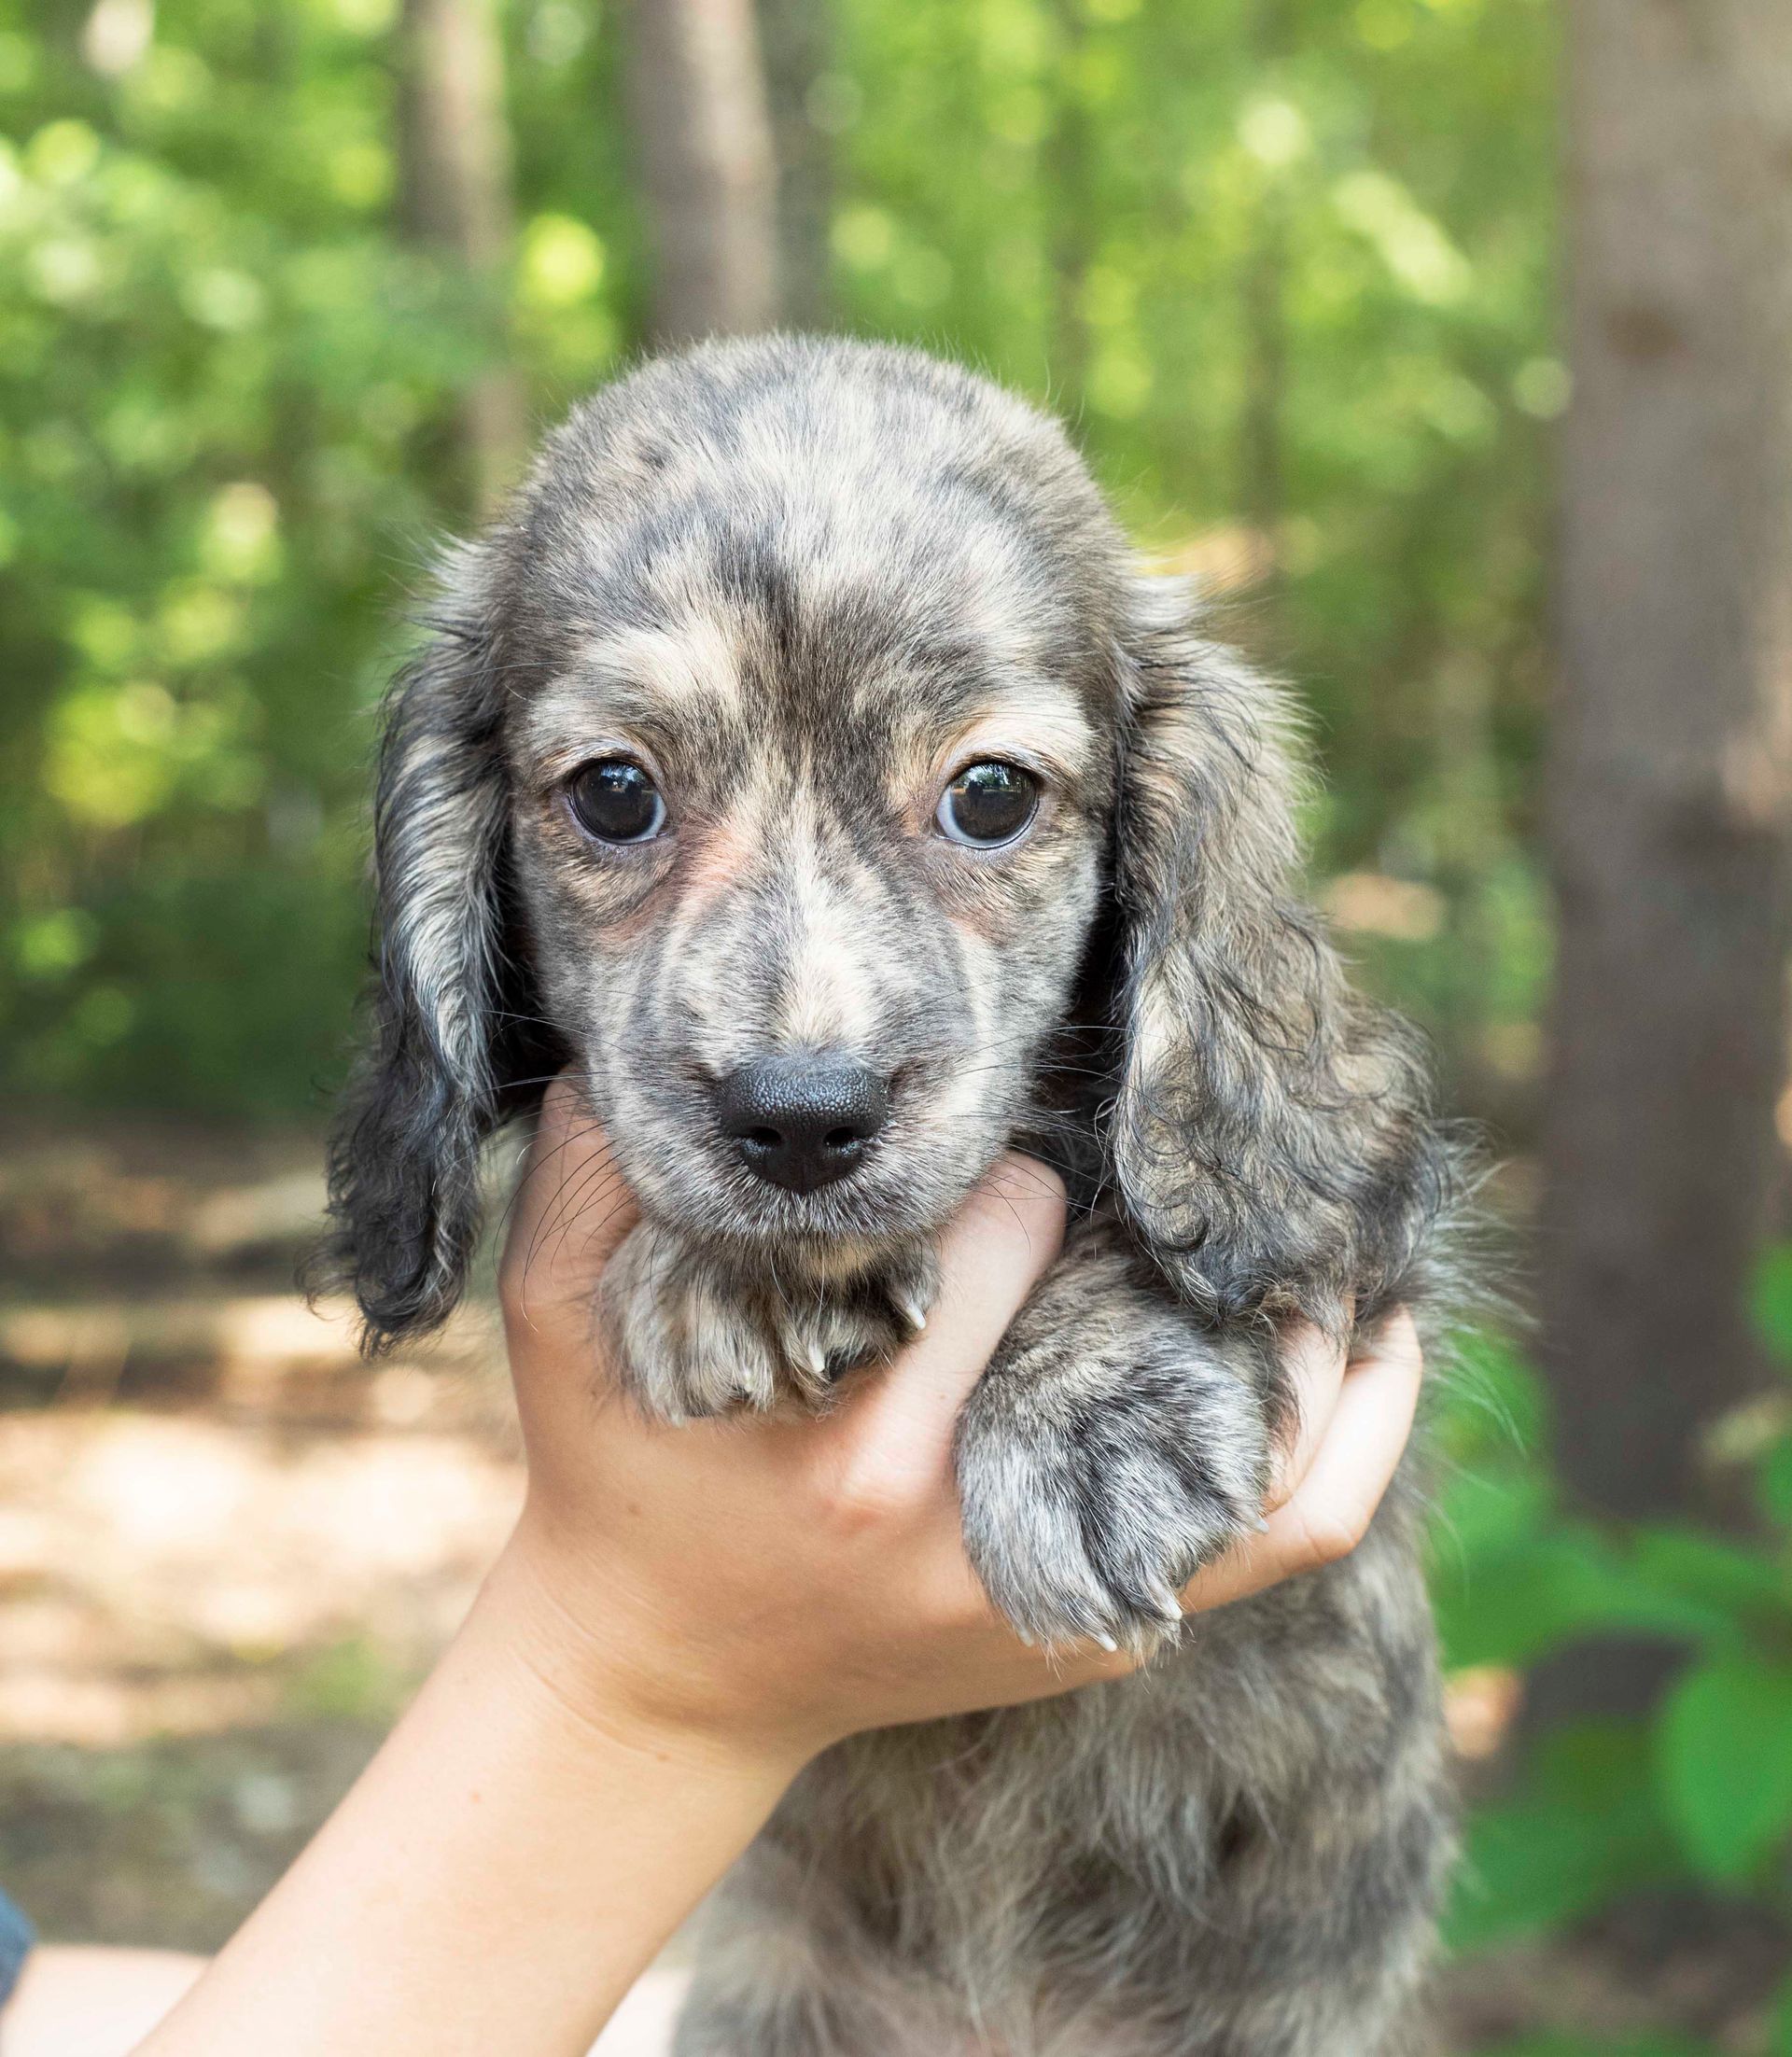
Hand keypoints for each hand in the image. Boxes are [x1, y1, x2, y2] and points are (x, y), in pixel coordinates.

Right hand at [490, 1078, 1424, 1773]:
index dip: (1004, 1142)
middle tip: (1148, 1127)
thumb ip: (583, 1177)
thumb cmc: (621, 1475)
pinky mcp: (1111, 1623)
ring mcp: (1064, 1587)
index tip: (1002, 1098)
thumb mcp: (557, 1323)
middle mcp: (976, 1522)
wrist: (662, 1677)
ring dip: (1314, 1312)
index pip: (995, 1227)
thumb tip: (625, 1035)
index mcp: (854, 1439)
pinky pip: (1293, 1533)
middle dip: (1123, 1199)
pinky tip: (1376, 1335)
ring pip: (1267, 1441)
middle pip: (1123, 1301)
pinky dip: (1361, 1432)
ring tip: (1328, 1203)